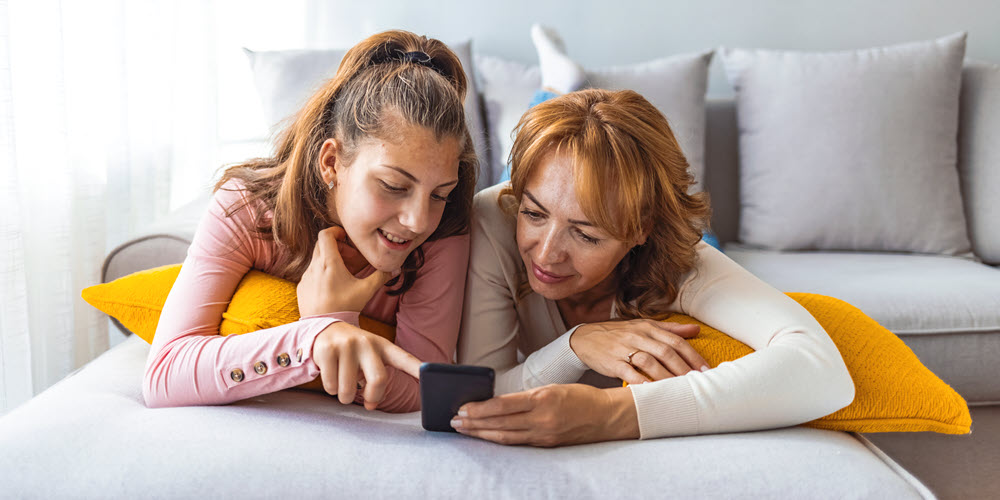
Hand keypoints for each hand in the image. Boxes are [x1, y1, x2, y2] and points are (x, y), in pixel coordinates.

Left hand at [297, 226, 394, 315]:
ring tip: (342, 274)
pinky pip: (310, 274)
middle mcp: (314, 266)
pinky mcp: (301, 288)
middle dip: (336, 246)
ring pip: (316, 260)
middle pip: (322, 245)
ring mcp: (306, 277)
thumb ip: (381, 277)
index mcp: (329, 262)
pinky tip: (331, 287)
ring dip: (328, 261)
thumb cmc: (345, 307)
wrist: (324, 328)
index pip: (326, 234)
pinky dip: (320, 274)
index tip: (345, 238)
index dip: (336, 231)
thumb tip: (395, 269)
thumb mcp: (366, 291)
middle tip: (349, 257)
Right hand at [312, 321, 420, 409]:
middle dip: (372, 397)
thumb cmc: (354, 351)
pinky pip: (331, 386)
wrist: (324, 330)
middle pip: (378, 380)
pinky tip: (331, 374)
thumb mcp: (371, 356)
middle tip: (368, 402)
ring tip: (344, 385)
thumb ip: (377, 379)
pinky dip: (331, 389)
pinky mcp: (327, 350)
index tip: (432, 376)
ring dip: (345, 397)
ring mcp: (346, 345)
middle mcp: (366, 342)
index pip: (404, 358)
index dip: (418, 368)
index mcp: (383, 346)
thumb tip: (372, 405)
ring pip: (348, 390)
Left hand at [451, 384, 638, 446]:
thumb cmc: (580, 397)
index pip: (502, 405)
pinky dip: (499, 440)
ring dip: (482, 434)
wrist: (607, 417)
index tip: (462, 408)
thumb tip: (496, 402)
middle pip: (500, 423)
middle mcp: (542, 419)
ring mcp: (545, 434)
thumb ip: (526, 397)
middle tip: (454, 421)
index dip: (479, 409)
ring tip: (464, 430)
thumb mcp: (552, 388)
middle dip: (474, 423)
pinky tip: (487, 437)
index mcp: (542, 398)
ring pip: (506, 436)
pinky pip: (518, 443)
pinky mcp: (547, 445)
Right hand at [570, 320, 707, 383]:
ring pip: (649, 362)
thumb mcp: (643, 326)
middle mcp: (638, 336)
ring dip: (666, 377)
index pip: (675, 341)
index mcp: (648, 328)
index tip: (705, 370)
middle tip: (698, 383)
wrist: (585, 338)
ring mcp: (624, 349)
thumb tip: (695, 330)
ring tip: (679, 389)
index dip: (692, 356)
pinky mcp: (612, 362)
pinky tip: (652, 390)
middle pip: (665, 352)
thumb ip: (670, 329)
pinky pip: (629, 372)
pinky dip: (641, 381)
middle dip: (684, 368)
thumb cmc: (619, 334)